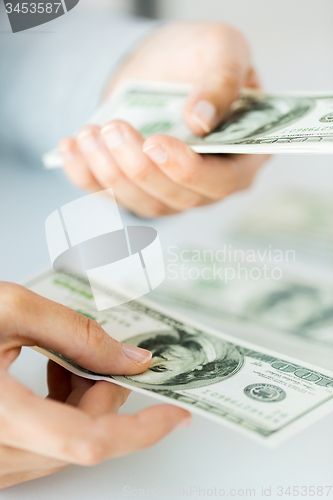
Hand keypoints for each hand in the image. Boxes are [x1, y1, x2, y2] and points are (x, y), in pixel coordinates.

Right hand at [0, 283, 189, 488]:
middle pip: (81, 439)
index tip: (175, 414)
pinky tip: (51, 376)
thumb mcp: (12, 310)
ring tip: (67, 361)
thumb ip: (78, 334)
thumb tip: (134, 359)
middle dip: (105, 395)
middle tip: (103, 356)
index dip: (140, 430)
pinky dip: (60, 412)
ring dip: (82, 403)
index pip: (87, 441)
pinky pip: (43, 448)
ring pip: (64, 446)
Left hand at [59, 22, 269, 216]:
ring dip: (111, 172)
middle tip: (116, 128)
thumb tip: (200, 121)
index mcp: (240, 156)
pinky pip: (111, 197)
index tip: (156, 143)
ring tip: (90, 132)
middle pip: (178, 198)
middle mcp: (208, 183)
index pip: (222, 181)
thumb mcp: (221, 47)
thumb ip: (224, 78)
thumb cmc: (197, 57)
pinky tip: (72, 147)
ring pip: (143, 203)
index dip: (187, 170)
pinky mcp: (136, 189)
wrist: (158, 64)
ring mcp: (171, 191)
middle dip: (140, 168)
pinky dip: (86, 175)